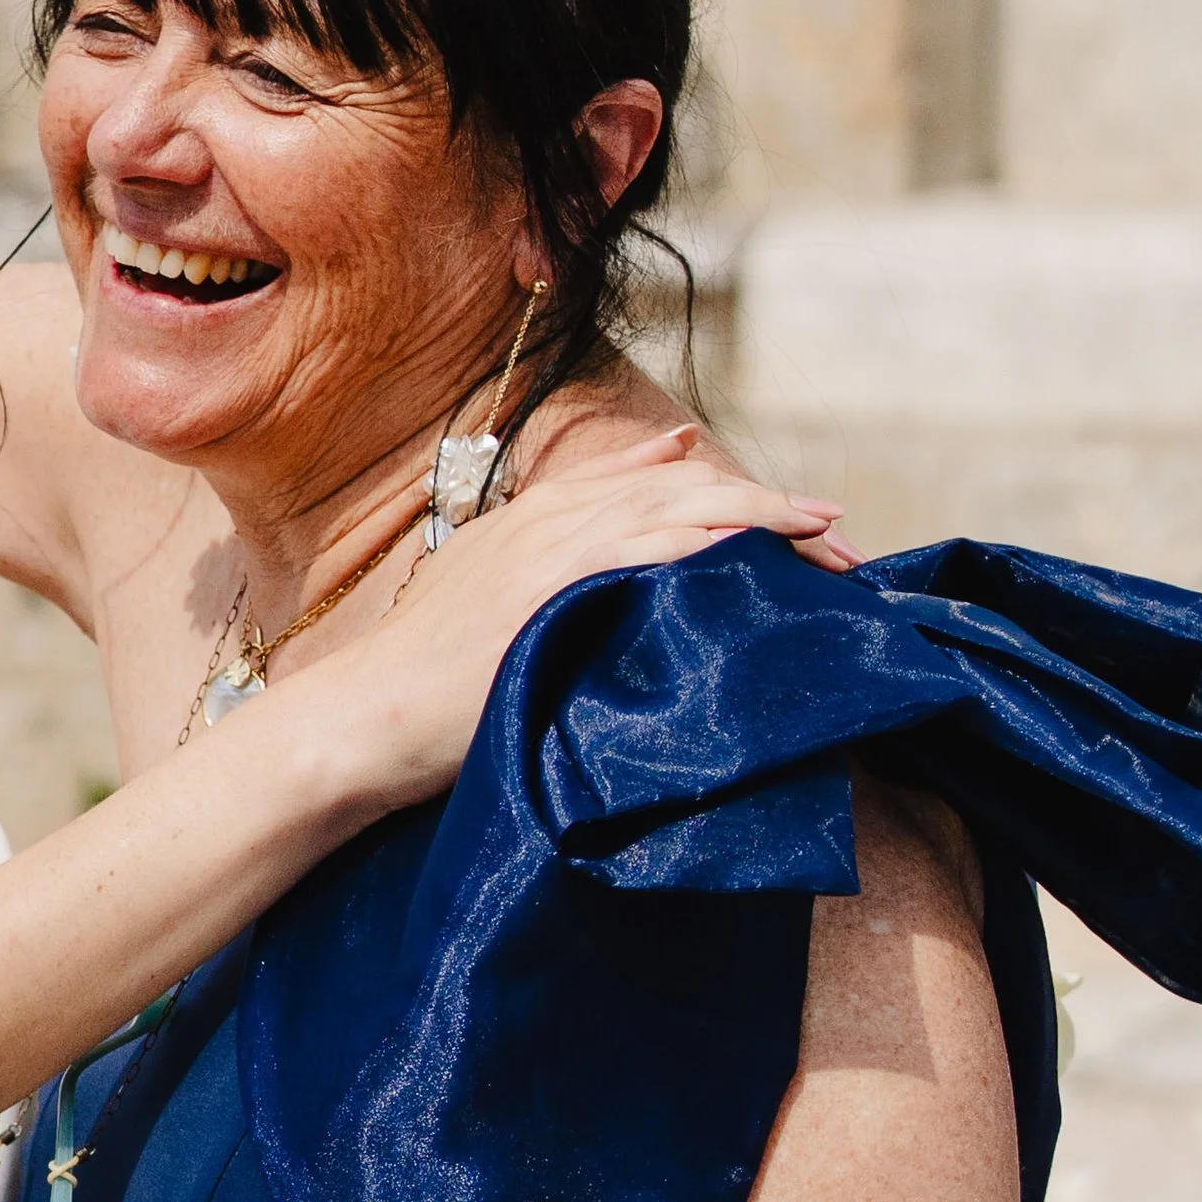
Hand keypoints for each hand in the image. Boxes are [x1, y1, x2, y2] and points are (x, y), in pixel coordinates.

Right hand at [307, 426, 852, 803]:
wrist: (362, 719)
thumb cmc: (416, 684)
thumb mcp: (484, 605)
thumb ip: (544, 576)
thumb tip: (612, 584)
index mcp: (535, 518)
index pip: (651, 482)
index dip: (729, 490)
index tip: (796, 511)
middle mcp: (549, 518)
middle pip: (684, 488)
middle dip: (769, 505)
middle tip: (839, 534)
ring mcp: (549, 547)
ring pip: (680, 507)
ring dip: (764, 517)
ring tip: (830, 539)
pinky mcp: (550, 586)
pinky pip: (648, 546)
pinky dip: (709, 536)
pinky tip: (760, 543)